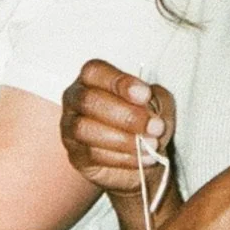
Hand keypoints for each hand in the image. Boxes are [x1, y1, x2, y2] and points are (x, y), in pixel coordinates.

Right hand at [59, 61, 173, 199]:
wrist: (143, 157)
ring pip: (85, 129)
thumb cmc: (145, 122)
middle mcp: (76, 99)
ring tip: (151, 144)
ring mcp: (71, 128)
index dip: (120, 82)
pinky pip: (92, 155)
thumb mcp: (159, 104)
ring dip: (123, 138)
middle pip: (89, 100)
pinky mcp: (76, 155)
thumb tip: (148, 108)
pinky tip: (143, 158)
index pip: (96, 71)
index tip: (145, 95)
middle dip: (125, 115)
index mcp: (93, 78)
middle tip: (154, 126)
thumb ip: (156, 100)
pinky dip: (122, 158)